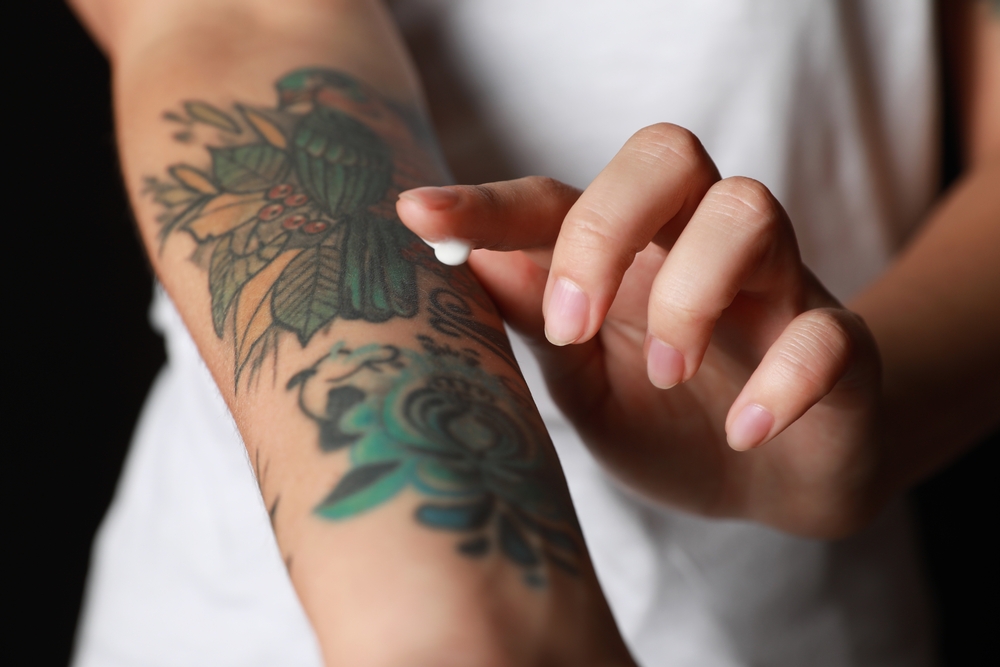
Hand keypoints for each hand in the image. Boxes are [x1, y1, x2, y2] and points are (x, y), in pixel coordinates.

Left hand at [398, 124, 884, 537]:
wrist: (776, 484)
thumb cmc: (670, 423)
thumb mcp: (586, 383)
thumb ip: (541, 324)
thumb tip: (471, 261)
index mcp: (630, 255)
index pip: (557, 199)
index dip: (487, 203)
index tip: (415, 214)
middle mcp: (700, 247)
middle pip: (667, 154)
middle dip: (606, 226)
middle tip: (572, 325)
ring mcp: (777, 287)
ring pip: (750, 209)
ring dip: (690, 294)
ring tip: (664, 375)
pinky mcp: (840, 345)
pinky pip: (827, 331)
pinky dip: (782, 380)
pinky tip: (743, 432)